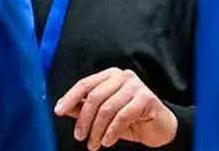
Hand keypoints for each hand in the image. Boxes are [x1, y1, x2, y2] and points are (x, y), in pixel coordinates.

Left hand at [53, 68, 177, 149]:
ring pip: (107, 108)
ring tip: (93, 144)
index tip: (59, 111)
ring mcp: (135, 86)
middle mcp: (122, 76)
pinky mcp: (146, 98)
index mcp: (110, 75)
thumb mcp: (104, 114)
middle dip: (84, 120)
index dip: (70, 98)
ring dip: (97, 130)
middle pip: (95, 97)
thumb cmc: (131, 118)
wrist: (160, 127)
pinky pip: (122, 116)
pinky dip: (111, 132)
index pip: (85, 84)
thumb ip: (85, 108)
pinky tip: (107, 141)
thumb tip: (64, 108)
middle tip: (80, 137)